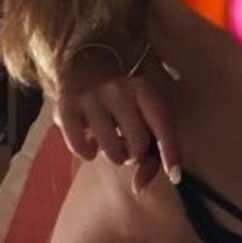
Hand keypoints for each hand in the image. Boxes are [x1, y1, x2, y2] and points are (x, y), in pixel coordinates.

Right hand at [53, 42, 182, 195]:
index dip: (171, 152)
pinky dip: (86, 153)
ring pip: (110, 151)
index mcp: (145, 86)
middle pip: (137, 144)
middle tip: (129, 142)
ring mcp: (91, 97)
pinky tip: (91, 144)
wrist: (87, 54)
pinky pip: (79, 147)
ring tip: (111, 139)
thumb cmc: (126, 88)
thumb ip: (152, 143)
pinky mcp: (66, 105)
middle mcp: (119, 89)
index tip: (175, 176)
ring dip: (114, 154)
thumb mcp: (147, 103)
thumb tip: (139, 188)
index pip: (162, 125)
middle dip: (136, 153)